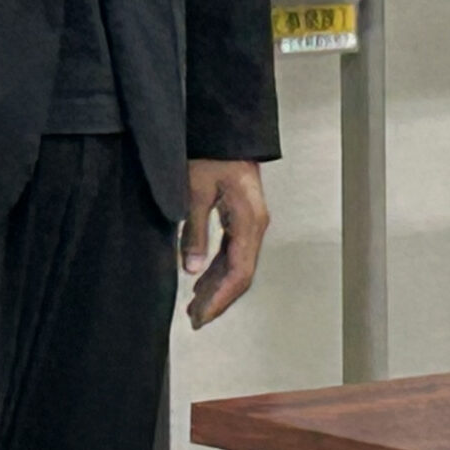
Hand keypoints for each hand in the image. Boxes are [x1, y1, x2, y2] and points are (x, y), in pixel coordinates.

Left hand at [181, 159, 269, 328]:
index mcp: (249, 221)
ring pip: (238, 265)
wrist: (226, 129)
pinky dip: (219, 270)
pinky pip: (234, 252)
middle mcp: (256, 225)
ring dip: (218, 287)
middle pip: (241, 274)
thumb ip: (194, 232)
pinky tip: (202, 280)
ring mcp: (252, 222)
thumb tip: (192, 270)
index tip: (200, 316)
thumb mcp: (195, 191)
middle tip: (194, 319)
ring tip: (194, 306)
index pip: (239, 273)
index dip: (219, 299)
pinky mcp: (244, 217)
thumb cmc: (212, 154)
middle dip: (218, 299)